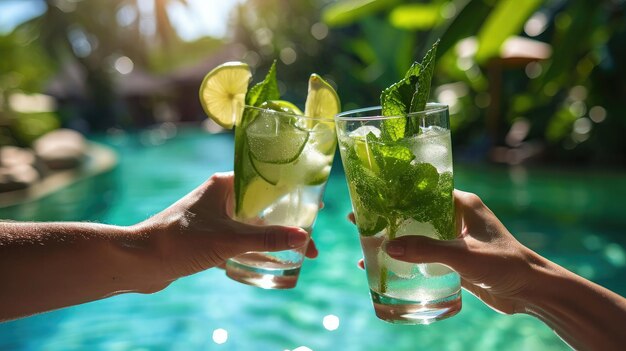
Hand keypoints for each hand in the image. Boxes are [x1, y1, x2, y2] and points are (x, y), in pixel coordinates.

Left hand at [139, 172, 316, 286]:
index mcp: (225, 184)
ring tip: (296, 250)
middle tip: (309, 237)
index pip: (268, 181)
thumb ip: (266, 239)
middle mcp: (220, 195)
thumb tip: (304, 238)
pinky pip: (238, 237)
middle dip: (287, 221)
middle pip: (263, 204)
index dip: (294, 194)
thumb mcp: (228, 240)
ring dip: (271, 235)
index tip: (315, 208)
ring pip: (251, 223)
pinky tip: (269, 261)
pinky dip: (254, 247)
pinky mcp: (206, 235)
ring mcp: (213, 215)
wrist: (139, 260)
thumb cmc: (180, 242)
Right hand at [351, 190, 537, 313]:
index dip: (394, 193)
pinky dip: (405, 259)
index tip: (369, 195)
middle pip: (412, 213)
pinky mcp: (453, 259)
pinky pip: (423, 256)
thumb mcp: (464, 254)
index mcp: (460, 204)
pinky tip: (386, 268)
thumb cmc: (504, 263)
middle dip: (386, 217)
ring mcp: (453, 239)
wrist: (530, 291)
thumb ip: (428, 250)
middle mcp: (454, 218)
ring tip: (365, 246)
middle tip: (357, 220)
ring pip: (415, 235)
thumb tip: (389, 247)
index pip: (420, 190)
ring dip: (393, 240)